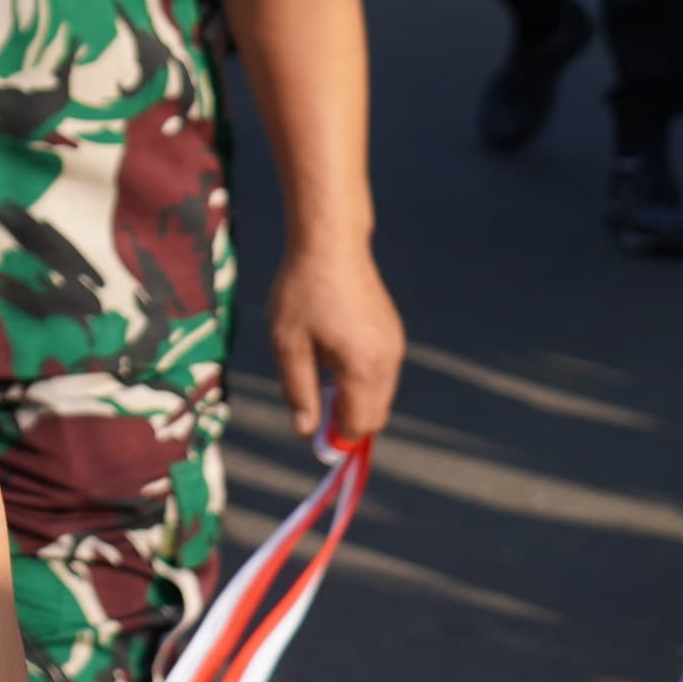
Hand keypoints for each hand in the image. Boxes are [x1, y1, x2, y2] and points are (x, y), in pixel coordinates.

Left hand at [265, 238, 404, 444]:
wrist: (330, 242)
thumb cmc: (302, 290)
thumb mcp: (288, 342)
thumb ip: (299, 390)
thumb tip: (307, 431)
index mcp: (365, 367)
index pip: (359, 425)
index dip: (336, 439)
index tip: (312, 439)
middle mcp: (389, 361)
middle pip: (374, 415)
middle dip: (345, 422)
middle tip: (310, 408)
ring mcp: (395, 346)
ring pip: (379, 395)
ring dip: (351, 398)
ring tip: (315, 370)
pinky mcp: (392, 333)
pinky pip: (380, 373)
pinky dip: (359, 379)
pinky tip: (329, 353)